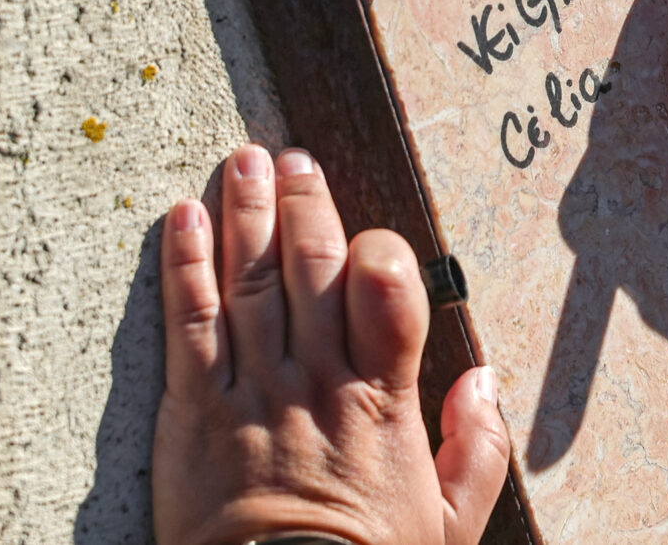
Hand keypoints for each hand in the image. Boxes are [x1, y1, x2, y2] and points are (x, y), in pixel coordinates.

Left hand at [154, 145, 511, 544]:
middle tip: (289, 159)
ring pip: (251, 280)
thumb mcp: (446, 526)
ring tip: (241, 163)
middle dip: (302, 204)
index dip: (378, 250)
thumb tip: (485, 381)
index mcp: (383, 401)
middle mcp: (318, 381)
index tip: (364, 230)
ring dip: (245, 213)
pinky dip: (184, 267)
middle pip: (311, 267)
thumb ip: (476, 450)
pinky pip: (190, 324)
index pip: (389, 292)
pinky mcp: (194, 412)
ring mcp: (254, 391)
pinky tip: (181, 221)